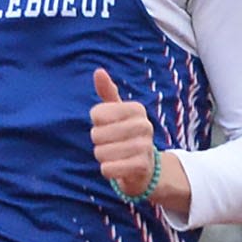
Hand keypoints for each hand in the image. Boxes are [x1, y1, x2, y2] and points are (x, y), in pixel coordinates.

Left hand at [90, 67, 154, 197]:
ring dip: (103, 157)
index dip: (97, 123)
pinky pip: (108, 168)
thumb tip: (98, 71)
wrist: (144, 166)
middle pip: (96, 134)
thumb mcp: (117, 111)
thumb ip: (107, 92)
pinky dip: (107, 170)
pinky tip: (117, 167)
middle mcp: (144, 125)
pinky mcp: (141, 166)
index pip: (97, 114)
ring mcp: (145, 146)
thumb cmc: (125, 134)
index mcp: (136, 109)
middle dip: (98, 142)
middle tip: (112, 143)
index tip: (109, 126)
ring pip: (101, 152)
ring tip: (116, 155)